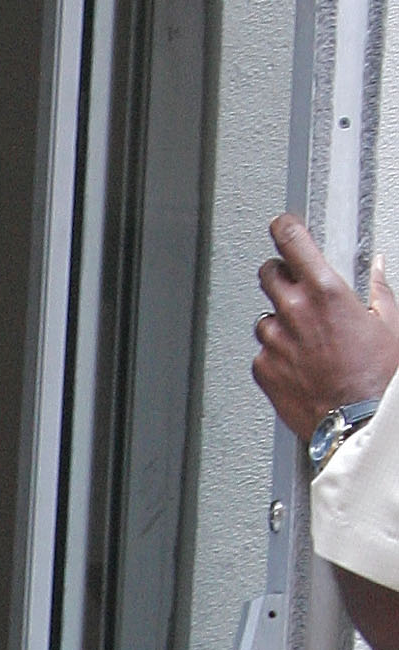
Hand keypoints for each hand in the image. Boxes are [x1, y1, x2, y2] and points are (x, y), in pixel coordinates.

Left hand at [252, 214, 398, 441]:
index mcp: (325, 291)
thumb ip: (379, 290)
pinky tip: (301, 366)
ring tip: (308, 342)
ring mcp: (274, 341)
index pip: (291, 241)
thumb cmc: (374, 377)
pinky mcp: (262, 369)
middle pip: (268, 273)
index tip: (281, 226)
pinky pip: (263, 352)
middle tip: (296, 288)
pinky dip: (277, 355)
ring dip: (280, 322)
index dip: (283, 229)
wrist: (356, 423)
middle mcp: (293, 311)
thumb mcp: (391, 324)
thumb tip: (377, 269)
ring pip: (264, 317)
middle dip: (281, 276)